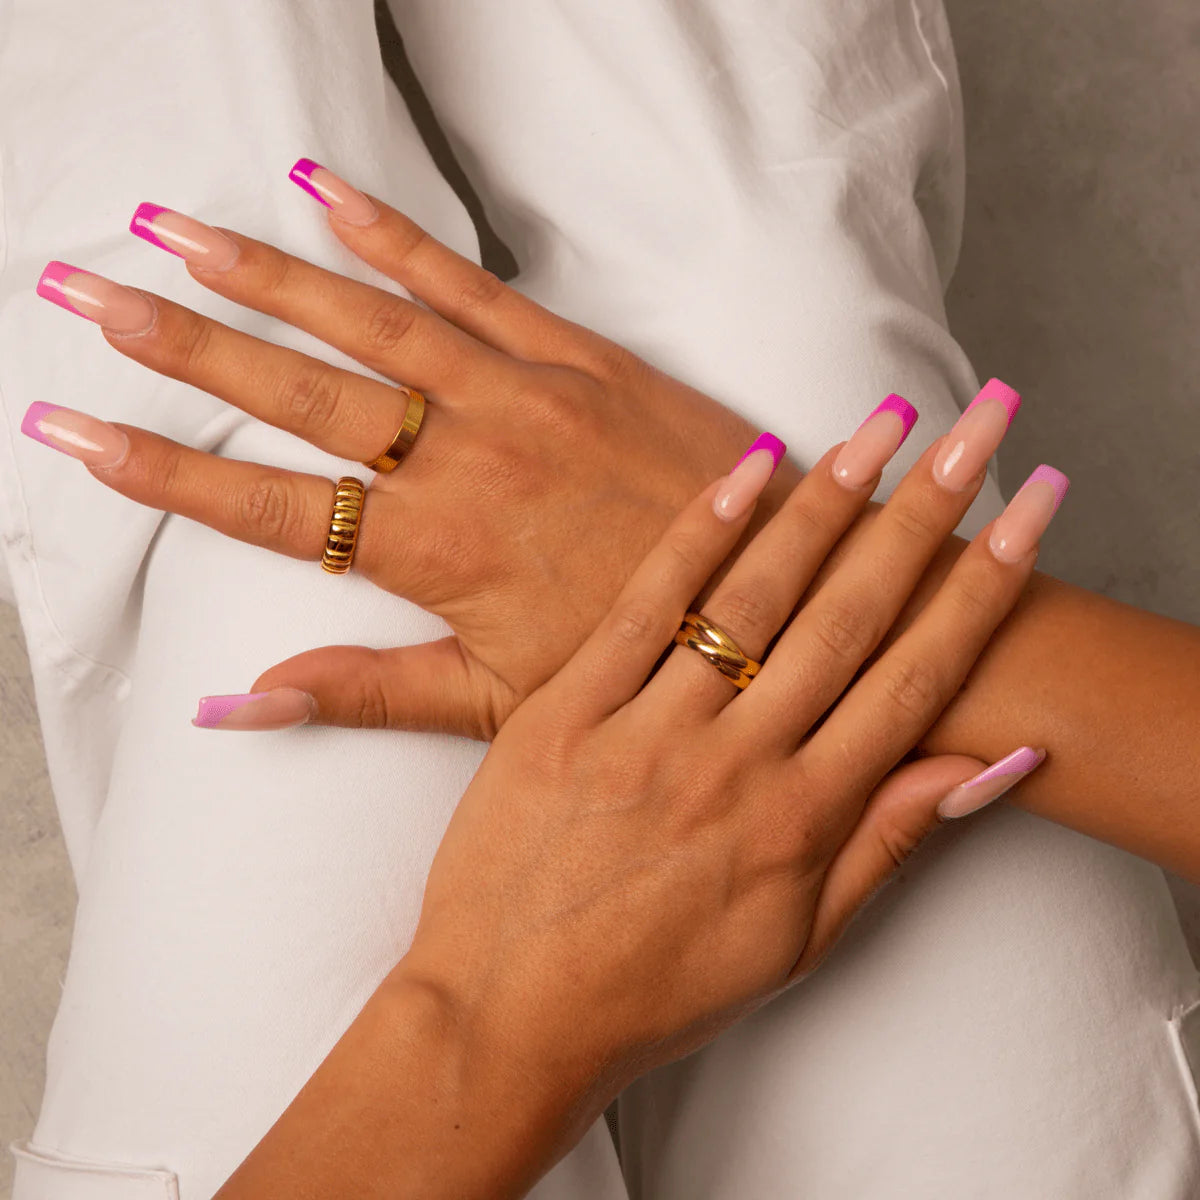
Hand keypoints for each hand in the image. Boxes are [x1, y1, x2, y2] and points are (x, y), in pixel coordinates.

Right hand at [29, 163, 779, 737]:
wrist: (786, 599)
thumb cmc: (647, 665)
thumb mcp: (501, 706)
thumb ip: (367, 693)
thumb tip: (238, 707)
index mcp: (441, 556)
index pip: (273, 508)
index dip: (166, 470)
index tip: (78, 430)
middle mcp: (469, 464)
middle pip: (299, 395)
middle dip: (184, 343)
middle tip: (88, 290)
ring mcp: (524, 400)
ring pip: (371, 324)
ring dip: (266, 276)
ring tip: (177, 234)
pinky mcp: (582, 360)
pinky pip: (472, 289)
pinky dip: (396, 240)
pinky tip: (328, 197)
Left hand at [216, 425, 1059, 1198]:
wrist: (508, 1018)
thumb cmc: (655, 988)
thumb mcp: (796, 940)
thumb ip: (890, 845)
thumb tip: (992, 766)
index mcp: (801, 821)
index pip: (917, 680)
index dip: (982, 590)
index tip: (1028, 515)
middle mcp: (737, 765)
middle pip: (851, 617)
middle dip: (926, 516)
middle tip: (980, 432)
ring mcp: (648, 732)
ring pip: (755, 596)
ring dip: (828, 502)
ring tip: (887, 427)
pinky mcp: (564, 713)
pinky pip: (642, 605)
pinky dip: (700, 530)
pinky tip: (750, 465)